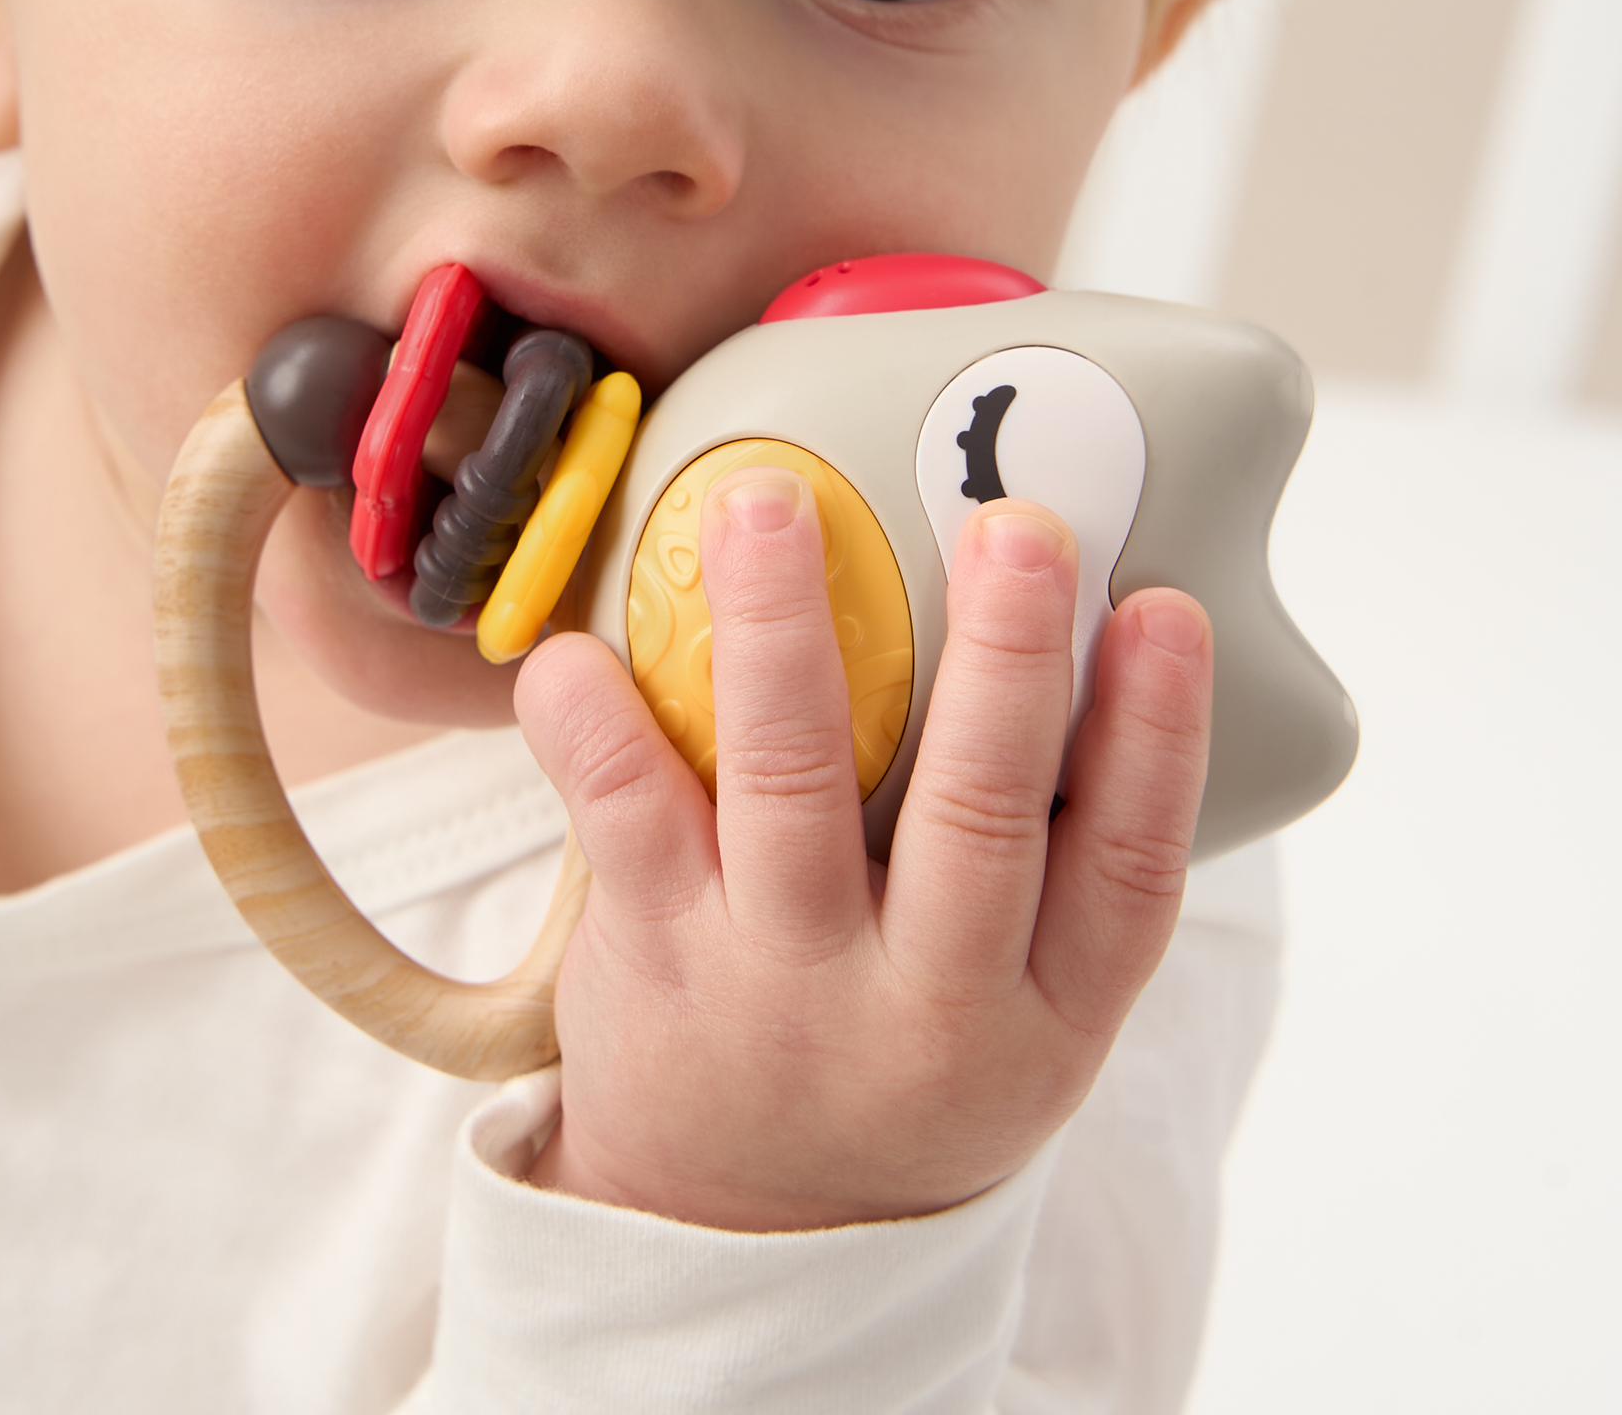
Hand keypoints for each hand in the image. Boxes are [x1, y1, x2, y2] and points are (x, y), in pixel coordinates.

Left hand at [515, 468, 1211, 1229]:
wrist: (740, 1233)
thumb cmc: (897, 1067)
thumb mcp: (1014, 1015)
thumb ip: (1040, 869)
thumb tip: (1049, 639)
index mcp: (1044, 1016)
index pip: (1128, 871)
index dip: (1159, 737)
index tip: (1165, 609)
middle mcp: (925, 1006)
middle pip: (978, 817)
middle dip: (1003, 662)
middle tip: (1013, 525)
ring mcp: (782, 983)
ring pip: (792, 789)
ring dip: (782, 636)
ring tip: (768, 508)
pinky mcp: (658, 959)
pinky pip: (625, 822)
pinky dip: (597, 725)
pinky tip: (577, 650)